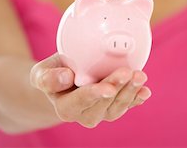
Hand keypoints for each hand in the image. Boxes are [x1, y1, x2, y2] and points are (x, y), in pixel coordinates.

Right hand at [30, 53, 151, 127]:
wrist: (62, 78)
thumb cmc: (52, 72)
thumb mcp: (41, 72)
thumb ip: (48, 77)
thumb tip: (66, 77)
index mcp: (65, 107)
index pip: (81, 101)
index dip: (95, 95)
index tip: (108, 88)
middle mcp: (84, 114)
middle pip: (103, 104)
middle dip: (117, 88)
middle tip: (128, 73)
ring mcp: (101, 112)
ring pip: (117, 107)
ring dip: (130, 92)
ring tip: (139, 76)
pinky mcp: (113, 105)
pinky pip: (127, 105)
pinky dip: (137, 98)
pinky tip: (145, 91)